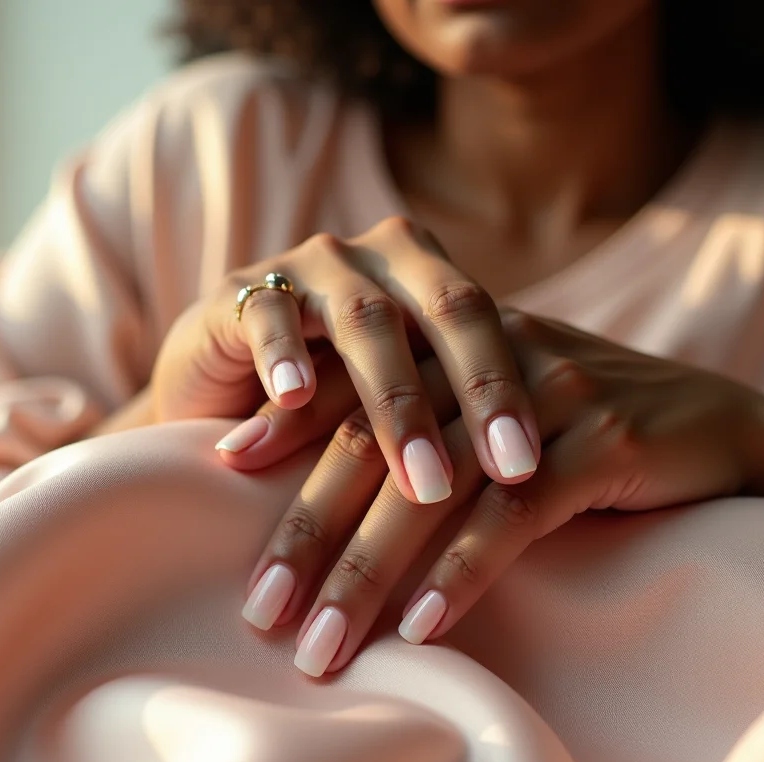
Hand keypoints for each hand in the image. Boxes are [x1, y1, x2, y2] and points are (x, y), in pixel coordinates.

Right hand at [152, 216, 540, 504]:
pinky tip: (294, 399)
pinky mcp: (239, 290)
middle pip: (446, 312)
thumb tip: (549, 500)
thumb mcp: (401, 412)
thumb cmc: (328, 412)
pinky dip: (282, 354)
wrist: (215, 387)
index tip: (534, 471)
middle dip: (480, 394)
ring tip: (423, 480)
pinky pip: (266, 314)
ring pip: (365, 321)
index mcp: (432, 277)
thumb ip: (460, 429)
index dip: (511, 393)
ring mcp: (312, 267)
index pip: (490, 325)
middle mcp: (381, 258)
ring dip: (395, 403)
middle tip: (510, 473)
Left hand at [224, 311, 763, 676]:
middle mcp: (494, 359)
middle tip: (256, 610)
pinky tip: (420, 625)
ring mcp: (549, 397)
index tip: (218, 474)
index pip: (358, 388)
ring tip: (320, 647)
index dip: (288, 427)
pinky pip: (514, 515)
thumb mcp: (515, 419)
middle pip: (376, 445)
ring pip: (434, 488)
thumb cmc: (608, 437)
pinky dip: (462, 573)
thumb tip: (368, 486)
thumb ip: (448, 430)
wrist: (733, 428)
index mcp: (463, 346)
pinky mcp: (603, 440)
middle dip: (309, 532)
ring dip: (369, 573)